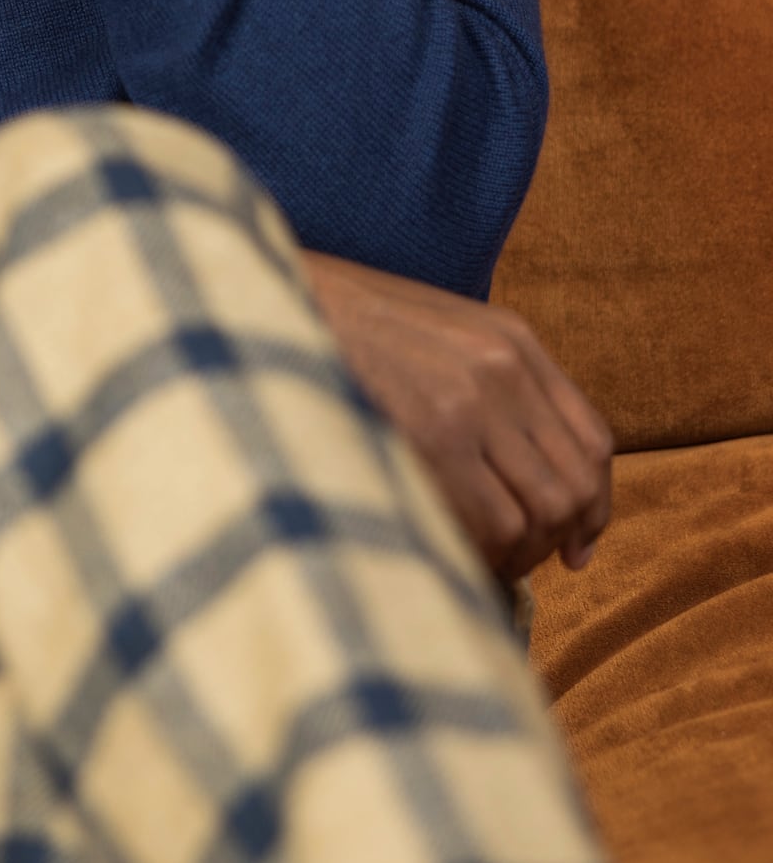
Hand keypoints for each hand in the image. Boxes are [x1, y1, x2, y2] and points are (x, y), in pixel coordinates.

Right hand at [300, 251, 613, 582]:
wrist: (271, 298)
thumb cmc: (338, 325)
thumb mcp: (433, 330)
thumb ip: (484, 382)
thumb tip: (517, 470)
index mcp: (511, 340)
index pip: (592, 441)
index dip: (593, 506)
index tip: (575, 546)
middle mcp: (504, 369)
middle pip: (573, 486)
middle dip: (554, 541)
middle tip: (518, 564)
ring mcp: (471, 401)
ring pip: (538, 515)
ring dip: (516, 556)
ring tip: (474, 562)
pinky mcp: (432, 434)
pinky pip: (493, 523)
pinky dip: (481, 555)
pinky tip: (447, 554)